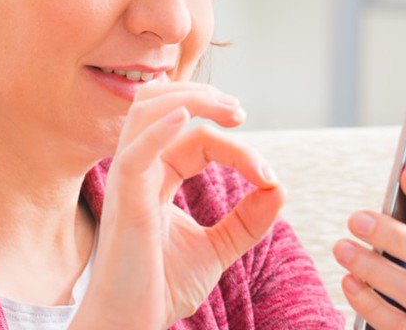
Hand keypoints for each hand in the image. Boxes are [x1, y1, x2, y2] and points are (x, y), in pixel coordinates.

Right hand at [71, 82, 285, 328]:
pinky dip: (158, 129)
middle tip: (240, 110)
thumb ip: (246, 221)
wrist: (133, 324)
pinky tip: (183, 118)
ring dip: (188, 99)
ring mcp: (128, 183)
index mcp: (156, 177)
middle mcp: (140, 171)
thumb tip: (280, 189)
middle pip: (163, 107)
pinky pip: (134, 153)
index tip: (268, 177)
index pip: (195, 138)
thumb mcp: (216, 248)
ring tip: (228, 108)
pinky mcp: (126, 202)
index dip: (236, 147)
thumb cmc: (161, 287)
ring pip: (147, 114)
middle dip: (203, 97)